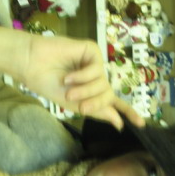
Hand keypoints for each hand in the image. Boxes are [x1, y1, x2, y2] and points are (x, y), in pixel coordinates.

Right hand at [21, 35, 144, 129]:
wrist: (32, 66)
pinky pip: (96, 69)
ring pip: (103, 84)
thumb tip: (119, 123)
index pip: (115, 103)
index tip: (142, 125)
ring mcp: (94, 64)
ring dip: (86, 90)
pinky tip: (69, 76)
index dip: (129, 112)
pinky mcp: (91, 51)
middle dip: (96, 103)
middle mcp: (96, 78)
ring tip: (68, 89)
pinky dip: (83, 76)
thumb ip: (97, 111)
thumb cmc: (48, 84)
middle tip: (81, 107)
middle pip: (108, 96)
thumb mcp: (74, 104)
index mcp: (92, 93)